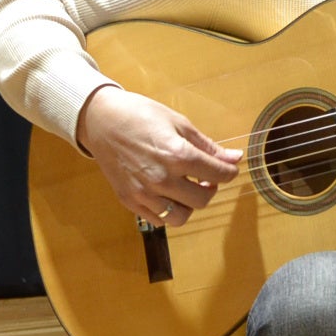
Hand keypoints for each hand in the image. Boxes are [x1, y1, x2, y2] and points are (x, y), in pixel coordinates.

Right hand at [75, 84, 242, 227]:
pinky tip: (167, 193)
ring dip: (189, 204)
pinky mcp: (130, 200)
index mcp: (177, 155)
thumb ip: (207, 146)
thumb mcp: (179, 123)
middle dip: (211, 189)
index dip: (229, 172)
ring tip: (186, 188)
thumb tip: (234, 158)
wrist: (101, 120)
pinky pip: (158, 219)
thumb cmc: (139, 115)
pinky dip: (168, 210)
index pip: (218, 174)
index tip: (229, 168)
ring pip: (181, 217)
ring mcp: (144, 193)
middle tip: (206, 177)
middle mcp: (161, 178)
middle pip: (203, 200)